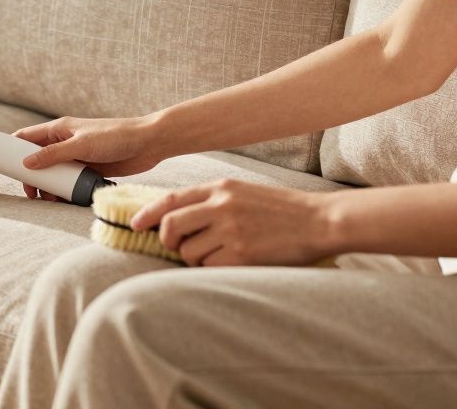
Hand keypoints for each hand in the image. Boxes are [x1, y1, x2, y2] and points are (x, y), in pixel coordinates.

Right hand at [13, 115, 165, 199]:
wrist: (149, 144)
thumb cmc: (116, 136)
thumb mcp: (81, 145)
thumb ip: (53, 154)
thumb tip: (27, 163)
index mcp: (59, 129)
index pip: (27, 137)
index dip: (13, 149)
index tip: (4, 165)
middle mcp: (65, 142)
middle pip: (38, 159)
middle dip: (31, 175)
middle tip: (30, 192)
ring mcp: (77, 156)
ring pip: (53, 173)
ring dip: (48, 185)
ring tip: (47, 199)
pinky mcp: (89, 169)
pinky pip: (69, 181)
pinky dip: (64, 190)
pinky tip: (63, 199)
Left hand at [129, 179, 334, 265]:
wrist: (320, 221)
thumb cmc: (281, 210)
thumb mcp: (242, 193)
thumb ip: (211, 201)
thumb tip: (174, 218)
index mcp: (220, 188)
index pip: (170, 199)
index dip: (147, 213)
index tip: (135, 224)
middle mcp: (221, 206)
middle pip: (170, 226)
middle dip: (167, 240)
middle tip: (175, 247)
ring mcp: (231, 231)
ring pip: (189, 252)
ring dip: (196, 258)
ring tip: (220, 254)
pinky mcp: (242, 255)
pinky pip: (209, 268)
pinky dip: (214, 269)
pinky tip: (233, 263)